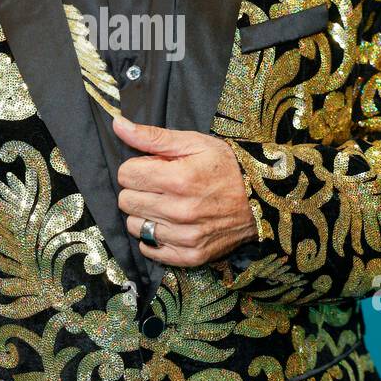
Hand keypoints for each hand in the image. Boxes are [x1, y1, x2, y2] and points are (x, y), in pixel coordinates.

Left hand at [113, 114, 257, 266]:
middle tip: (159, 186)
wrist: (263, 199)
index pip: (125, 174)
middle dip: (138, 190)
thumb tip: (118, 125)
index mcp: (178, 179)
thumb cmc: (226, 166)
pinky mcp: (190, 256)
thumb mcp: (194, 142)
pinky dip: (154, 238)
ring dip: (145, 215)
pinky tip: (170, 224)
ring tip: (166, 205)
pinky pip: (150, 250)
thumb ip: (152, 136)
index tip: (152, 167)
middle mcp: (180, 211)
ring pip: (135, 226)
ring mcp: (185, 237)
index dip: (136, 168)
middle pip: (126, 201)